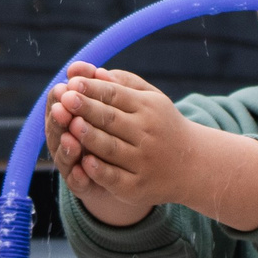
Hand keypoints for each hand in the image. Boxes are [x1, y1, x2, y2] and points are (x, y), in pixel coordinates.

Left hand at [49, 62, 257, 232]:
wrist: (193, 165)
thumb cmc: (162, 125)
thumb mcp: (151, 99)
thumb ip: (122, 84)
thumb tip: (92, 71)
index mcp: (148, 108)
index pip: (116, 95)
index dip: (93, 89)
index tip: (72, 82)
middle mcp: (147, 134)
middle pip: (111, 120)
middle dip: (87, 109)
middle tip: (65, 98)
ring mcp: (143, 162)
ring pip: (111, 148)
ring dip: (90, 137)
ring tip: (71, 125)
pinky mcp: (137, 187)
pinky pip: (115, 177)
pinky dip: (99, 170)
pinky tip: (84, 161)